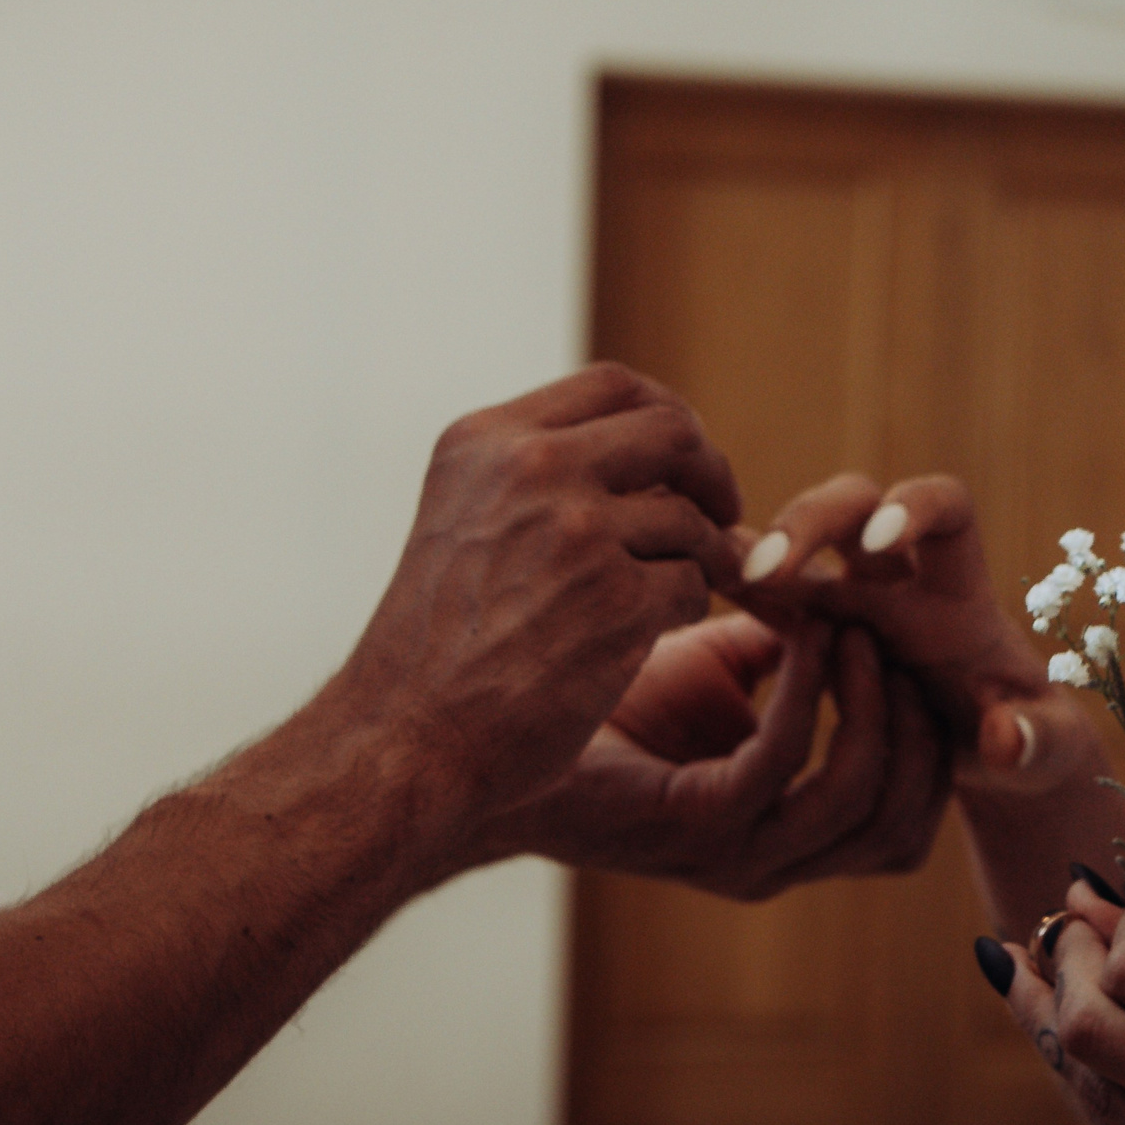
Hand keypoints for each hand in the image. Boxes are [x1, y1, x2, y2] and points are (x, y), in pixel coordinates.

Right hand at [335, 364, 742, 823]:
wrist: (402, 739)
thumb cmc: (437, 643)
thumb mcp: (462, 519)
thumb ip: (540, 473)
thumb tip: (666, 451)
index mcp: (487, 441)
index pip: (614, 385)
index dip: (667, 417)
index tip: (680, 460)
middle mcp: (530, 470)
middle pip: (672, 431)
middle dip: (711, 472)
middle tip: (721, 511)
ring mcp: (576, 533)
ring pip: (690, 518)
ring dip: (700, 556)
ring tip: (673, 591)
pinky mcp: (616, 602)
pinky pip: (691, 585)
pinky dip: (682, 610)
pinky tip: (646, 636)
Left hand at [486, 612, 950, 897]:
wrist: (485, 732)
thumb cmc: (595, 692)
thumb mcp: (712, 662)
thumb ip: (780, 642)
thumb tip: (837, 591)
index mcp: (783, 837)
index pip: (902, 824)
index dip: (929, 745)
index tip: (917, 652)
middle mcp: (769, 862)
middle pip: (900, 826)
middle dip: (919, 729)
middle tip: (905, 638)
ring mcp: (733, 854)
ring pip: (857, 799)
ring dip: (873, 707)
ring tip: (860, 628)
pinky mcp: (692, 826)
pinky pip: (784, 762)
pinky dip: (808, 691)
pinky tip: (803, 630)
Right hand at [736, 473, 1084, 792]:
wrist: (988, 756)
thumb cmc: (1030, 743)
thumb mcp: (1046, 751)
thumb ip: (1038, 742)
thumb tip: (1005, 737)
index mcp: (960, 593)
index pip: (946, 506)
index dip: (914, 507)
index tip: (882, 541)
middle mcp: (900, 579)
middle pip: (853, 506)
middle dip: (813, 522)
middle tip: (770, 564)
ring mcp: (847, 600)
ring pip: (797, 545)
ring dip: (761, 554)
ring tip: (724, 575)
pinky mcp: (810, 632)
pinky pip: (764, 598)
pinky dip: (733, 586)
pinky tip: (689, 583)